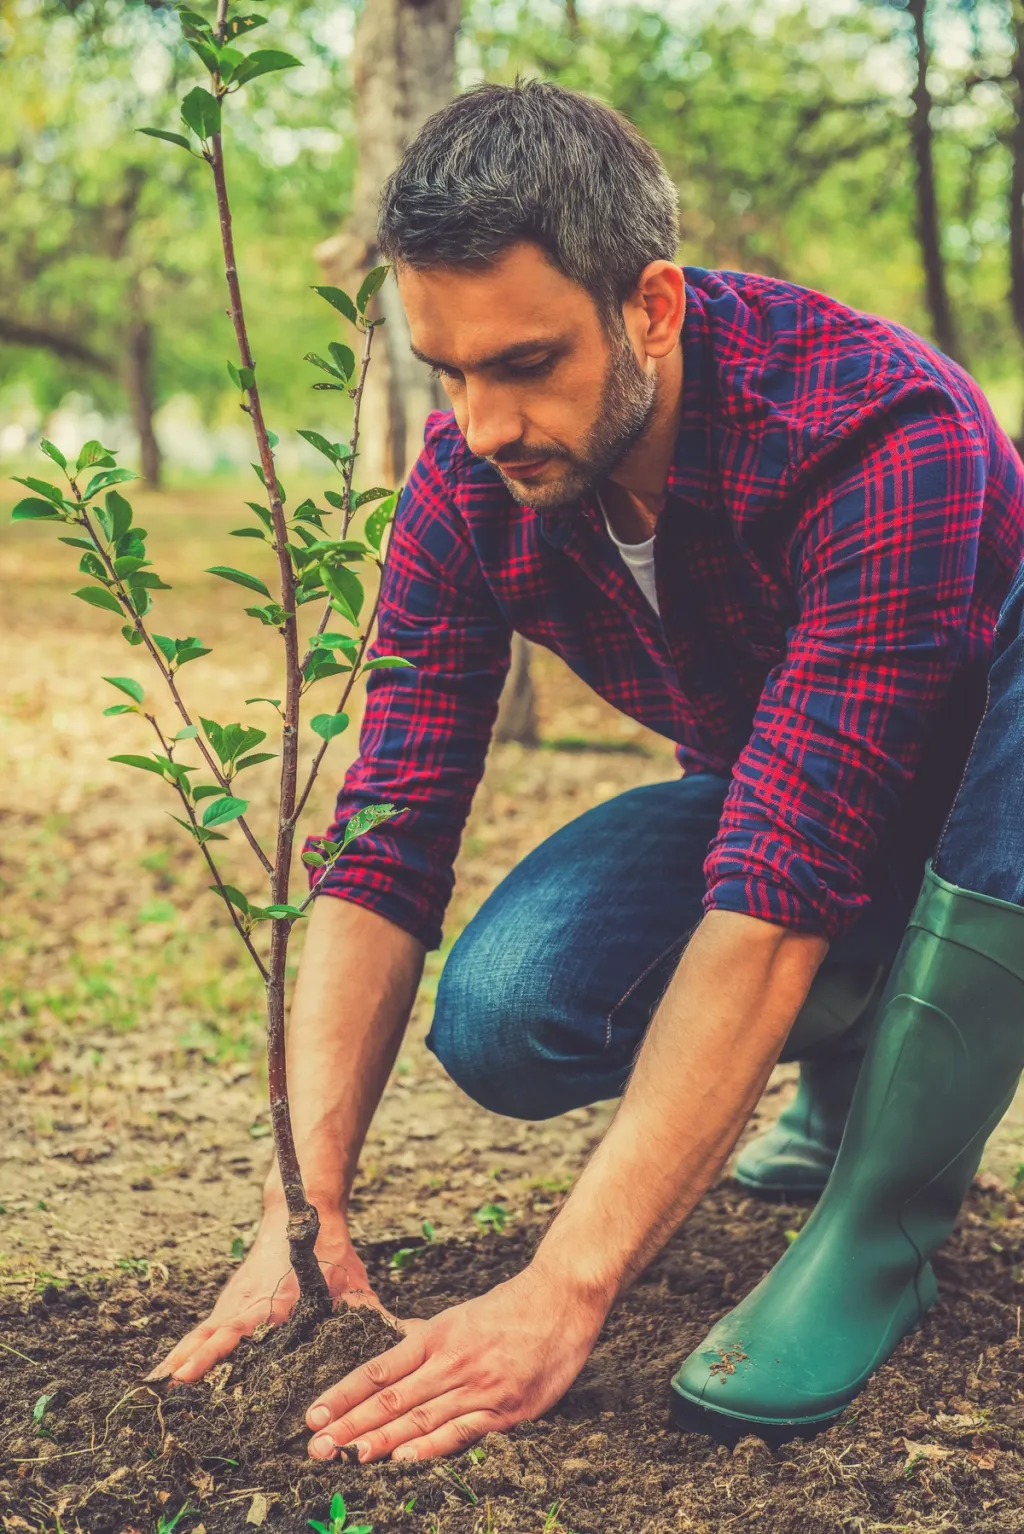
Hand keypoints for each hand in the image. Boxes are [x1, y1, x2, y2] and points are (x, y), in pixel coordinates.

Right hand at [147, 1205, 390, 1383]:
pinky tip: (173, 1365)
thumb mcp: (354, 1284)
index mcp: (276, 1300)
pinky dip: (190, 1344)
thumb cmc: (330, 1249)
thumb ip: (374, 1317)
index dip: (215, 1355)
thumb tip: (407, 1339)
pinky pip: (207, 1325)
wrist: (300, 1207)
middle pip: (213, 1333)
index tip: (189, 1373)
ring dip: (183, 1353)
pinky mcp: (233, 1297)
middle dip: (191, 1358)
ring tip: (158, 1381)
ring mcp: (236, 1296)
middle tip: (167, 1385)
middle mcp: (249, 1299)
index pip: (240, 1333)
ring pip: (205, 1329)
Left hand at [303, 1261, 607, 1462]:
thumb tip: (392, 1337)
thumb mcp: (458, 1315)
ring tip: (348, 1456)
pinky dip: (431, 1446)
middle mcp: (450, 1361)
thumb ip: (424, 1336)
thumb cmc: (508, 1308)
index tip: (312, 1415)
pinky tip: (404, 1459)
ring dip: (382, 1440)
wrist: (561, 1300)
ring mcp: (477, 1387)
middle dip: (350, 1426)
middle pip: (391, 1398)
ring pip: (420, 1417)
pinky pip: (461, 1431)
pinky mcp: (506, 1409)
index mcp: (434, 1336)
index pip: (377, 1370)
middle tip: (315, 1447)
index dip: (343, 1395)